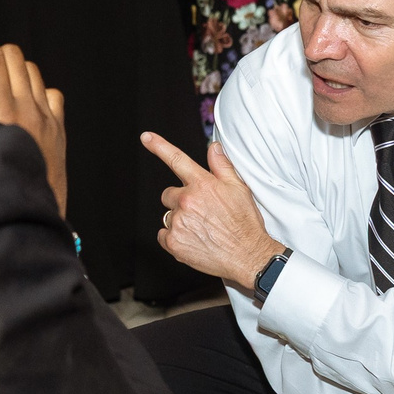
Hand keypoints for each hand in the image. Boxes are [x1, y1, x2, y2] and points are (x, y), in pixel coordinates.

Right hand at [0, 28, 68, 215]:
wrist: (26, 223)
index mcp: (2, 114)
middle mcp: (28, 112)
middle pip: (13, 55)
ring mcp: (47, 119)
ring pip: (32, 70)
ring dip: (13, 69)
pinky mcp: (59, 129)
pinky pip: (51, 92)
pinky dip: (37, 90)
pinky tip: (24, 102)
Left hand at [139, 134, 278, 288]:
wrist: (247, 256)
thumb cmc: (245, 223)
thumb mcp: (239, 189)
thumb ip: (222, 166)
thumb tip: (213, 147)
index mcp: (202, 185)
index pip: (177, 159)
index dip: (159, 146)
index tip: (145, 137)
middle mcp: (186, 201)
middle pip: (169, 194)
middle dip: (180, 200)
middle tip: (200, 212)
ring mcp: (178, 222)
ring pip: (168, 215)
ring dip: (179, 220)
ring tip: (201, 229)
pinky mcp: (173, 242)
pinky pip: (163, 235)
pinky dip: (174, 237)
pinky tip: (192, 239)